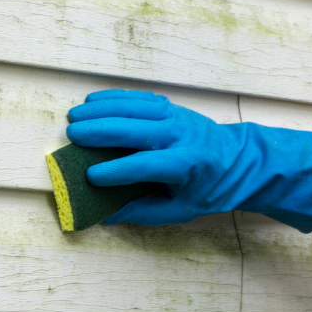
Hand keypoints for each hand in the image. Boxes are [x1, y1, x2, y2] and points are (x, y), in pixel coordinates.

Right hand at [64, 91, 311, 230]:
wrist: (238, 160)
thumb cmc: (205, 190)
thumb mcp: (178, 211)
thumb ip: (141, 212)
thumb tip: (102, 214)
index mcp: (185, 166)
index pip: (147, 166)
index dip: (118, 171)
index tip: (92, 175)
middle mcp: (180, 137)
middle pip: (137, 129)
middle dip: (102, 131)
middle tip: (73, 135)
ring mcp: (176, 117)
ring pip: (135, 108)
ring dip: (102, 110)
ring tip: (74, 117)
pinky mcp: (170, 107)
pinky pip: (139, 98)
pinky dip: (115, 98)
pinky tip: (93, 101)